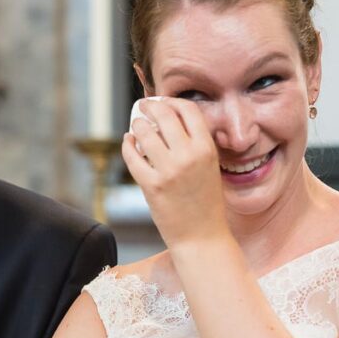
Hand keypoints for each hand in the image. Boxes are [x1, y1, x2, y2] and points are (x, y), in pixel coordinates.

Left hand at [122, 98, 230, 247]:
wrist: (202, 237)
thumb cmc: (206, 203)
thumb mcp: (210, 167)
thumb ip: (195, 144)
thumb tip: (169, 120)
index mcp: (207, 149)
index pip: (188, 109)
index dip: (172, 101)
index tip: (163, 101)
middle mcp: (189, 156)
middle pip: (164, 115)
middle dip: (150, 106)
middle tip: (144, 106)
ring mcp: (169, 170)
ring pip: (144, 133)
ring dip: (137, 125)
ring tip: (136, 126)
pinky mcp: (151, 185)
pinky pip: (132, 156)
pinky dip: (127, 145)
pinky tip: (128, 142)